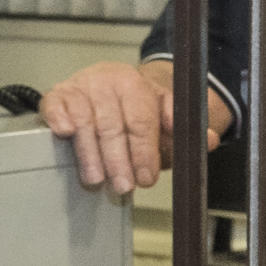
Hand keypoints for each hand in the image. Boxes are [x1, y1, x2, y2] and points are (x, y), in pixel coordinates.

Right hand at [37, 59, 231, 197]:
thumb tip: (210, 140)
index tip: (146, 177)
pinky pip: (55, 104)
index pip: (141, 120)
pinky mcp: (58, 94)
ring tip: (95, 178)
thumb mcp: (165, 119)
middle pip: (112, 124)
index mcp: (137, 84)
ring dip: (89, 153)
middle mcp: (107, 80)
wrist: (112, 85)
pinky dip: (58, 117)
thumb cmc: (137, 108)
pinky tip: (65, 133)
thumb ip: (184, 132)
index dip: (144, 152)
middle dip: (118, 160)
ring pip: (85, 121)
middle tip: (123, 185)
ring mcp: (81, 86)